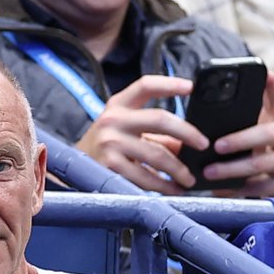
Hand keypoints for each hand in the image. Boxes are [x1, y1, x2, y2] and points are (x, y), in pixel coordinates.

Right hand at [75, 75, 205, 193]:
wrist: (70, 168)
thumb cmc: (106, 147)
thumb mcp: (125, 131)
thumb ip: (156, 134)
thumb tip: (188, 144)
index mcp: (118, 105)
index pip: (146, 85)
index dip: (170, 84)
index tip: (191, 88)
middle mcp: (113, 120)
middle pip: (160, 119)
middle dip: (188, 133)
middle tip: (203, 145)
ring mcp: (110, 143)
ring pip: (157, 155)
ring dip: (178, 169)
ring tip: (189, 178)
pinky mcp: (109, 166)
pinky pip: (144, 177)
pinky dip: (162, 185)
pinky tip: (172, 189)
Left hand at [205, 72, 273, 199]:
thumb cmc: (266, 155)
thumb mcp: (259, 134)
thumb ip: (245, 118)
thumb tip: (209, 109)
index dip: (272, 87)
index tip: (266, 75)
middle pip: (268, 134)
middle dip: (240, 140)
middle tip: (216, 146)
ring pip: (260, 164)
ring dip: (231, 169)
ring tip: (209, 172)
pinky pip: (260, 188)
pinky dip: (237, 189)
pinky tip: (220, 189)